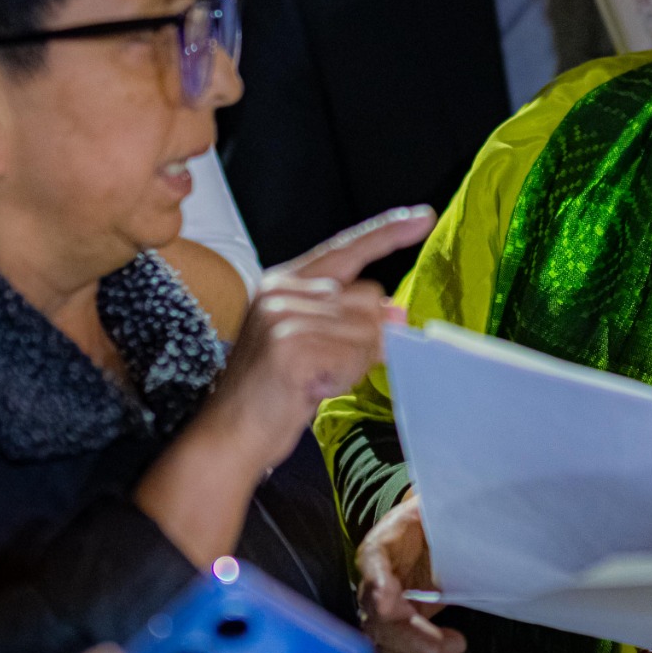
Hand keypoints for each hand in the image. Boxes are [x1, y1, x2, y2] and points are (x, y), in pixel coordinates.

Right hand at [140, 206, 434, 560]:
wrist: (227, 435)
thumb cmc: (272, 394)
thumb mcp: (312, 345)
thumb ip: (351, 320)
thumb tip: (399, 312)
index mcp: (285, 282)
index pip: (347, 248)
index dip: (388, 232)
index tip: (424, 217)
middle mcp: (281, 290)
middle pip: (370, 298)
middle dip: (366, 339)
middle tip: (328, 368)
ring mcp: (283, 315)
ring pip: (366, 330)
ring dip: (354, 364)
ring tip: (315, 379)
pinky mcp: (290, 346)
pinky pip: (353, 356)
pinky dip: (344, 377)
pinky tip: (312, 388)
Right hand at [356, 492, 465, 652]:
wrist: (418, 538)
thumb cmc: (423, 524)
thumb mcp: (429, 510)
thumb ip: (433, 510)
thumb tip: (446, 503)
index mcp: (378, 547)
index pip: (371, 565)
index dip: (379, 586)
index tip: (392, 601)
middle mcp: (372, 581)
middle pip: (376, 614)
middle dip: (406, 633)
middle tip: (440, 645)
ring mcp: (379, 608)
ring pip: (384, 638)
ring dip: (415, 649)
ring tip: (453, 644)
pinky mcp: (394, 625)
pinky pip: (399, 647)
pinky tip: (450, 646)